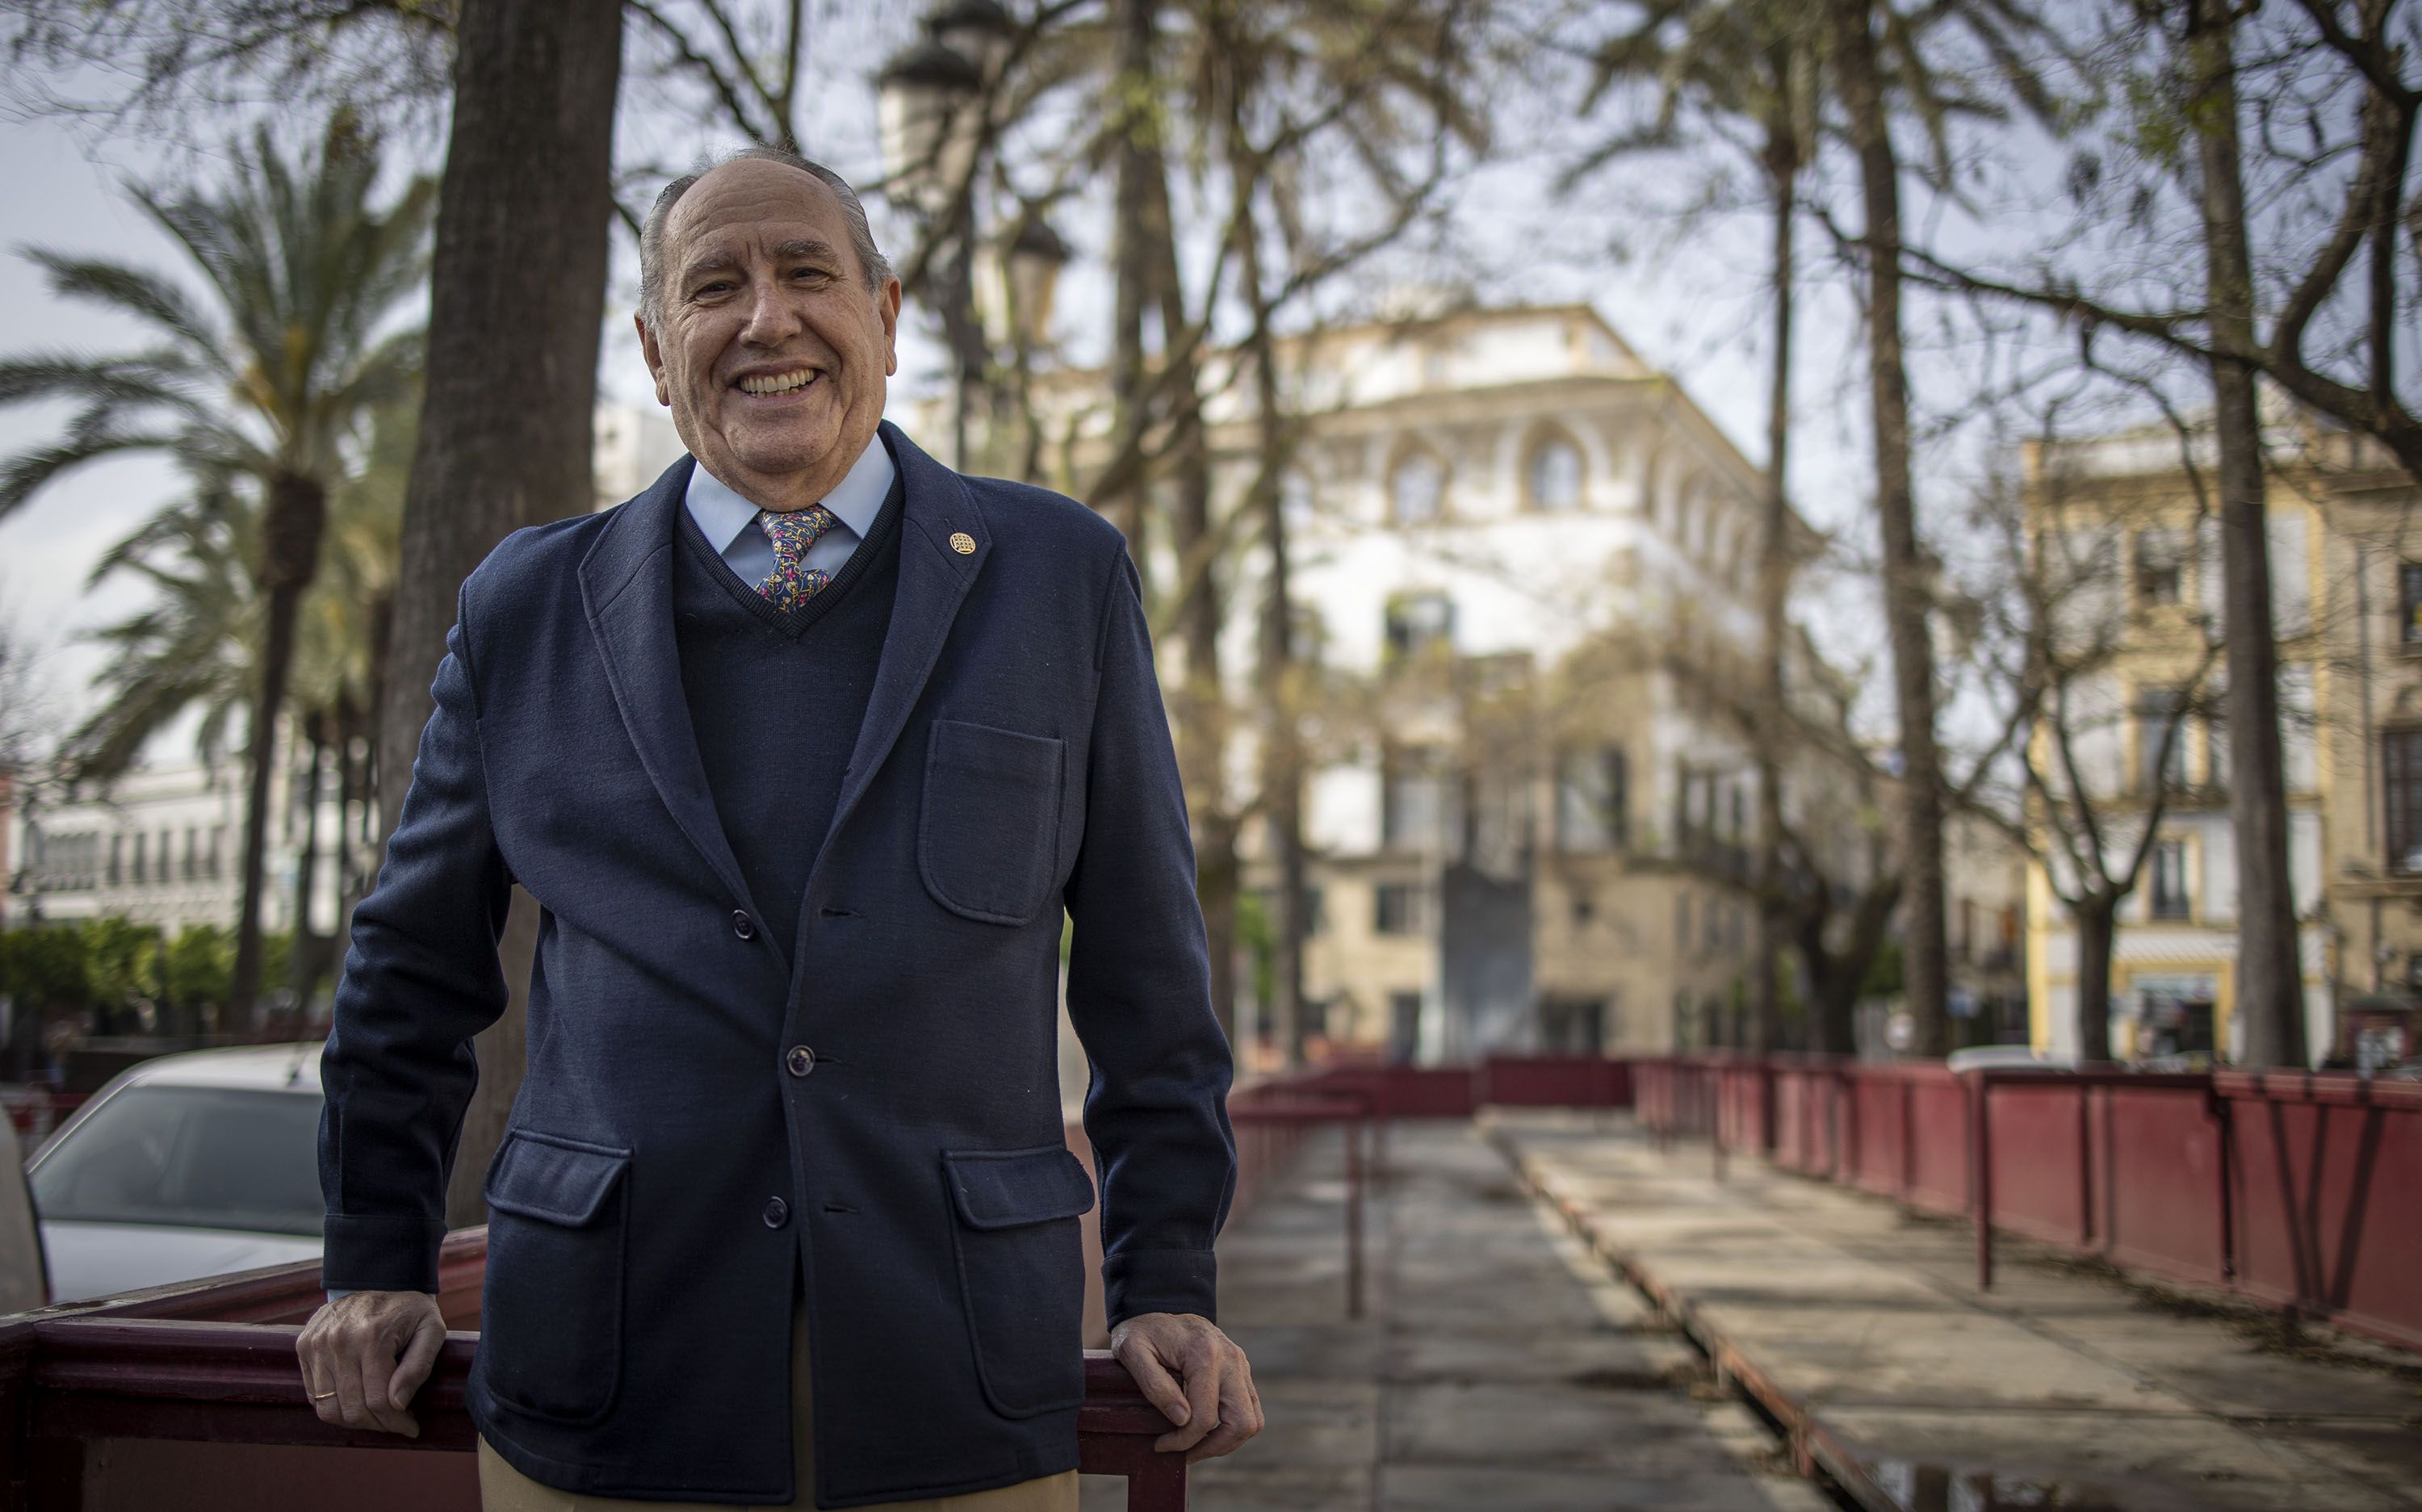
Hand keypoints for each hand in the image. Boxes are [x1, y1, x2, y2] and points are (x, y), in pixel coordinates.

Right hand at [296, 1289, 447, 1436]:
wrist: (375, 1278)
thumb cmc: (409, 1309)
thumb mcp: (431, 1330)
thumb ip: (419, 1366)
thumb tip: (398, 1404)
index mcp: (372, 1337)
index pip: (378, 1400)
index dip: (396, 1422)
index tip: (411, 1428)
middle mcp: (338, 1341)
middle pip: (352, 1409)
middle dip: (378, 1425)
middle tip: (395, 1424)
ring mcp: (316, 1344)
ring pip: (328, 1408)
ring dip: (354, 1421)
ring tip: (376, 1416)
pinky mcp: (303, 1346)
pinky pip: (314, 1395)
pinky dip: (334, 1406)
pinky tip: (356, 1400)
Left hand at [1109, 1311, 1263, 1462]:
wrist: (1157, 1305)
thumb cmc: (1141, 1332)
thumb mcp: (1132, 1353)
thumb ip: (1155, 1386)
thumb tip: (1182, 1419)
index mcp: (1204, 1354)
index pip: (1204, 1417)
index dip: (1183, 1441)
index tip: (1161, 1445)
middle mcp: (1230, 1359)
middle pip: (1241, 1422)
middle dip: (1213, 1448)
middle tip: (1186, 1454)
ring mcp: (1240, 1364)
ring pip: (1253, 1420)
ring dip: (1227, 1441)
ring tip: (1196, 1446)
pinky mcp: (1241, 1370)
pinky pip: (1250, 1408)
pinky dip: (1233, 1427)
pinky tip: (1207, 1430)